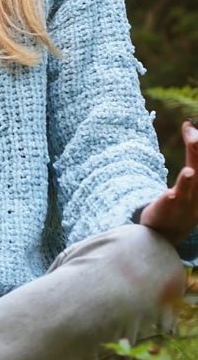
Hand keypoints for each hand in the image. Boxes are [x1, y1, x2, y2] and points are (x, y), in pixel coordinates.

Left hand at [139, 121, 197, 244]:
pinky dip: (170, 200)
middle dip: (197, 154)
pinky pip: (169, 208)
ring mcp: (182, 205)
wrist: (166, 234)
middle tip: (194, 136)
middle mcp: (196, 194)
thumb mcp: (190, 179)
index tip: (188, 125)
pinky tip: (169, 195)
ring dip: (188, 182)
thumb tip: (191, 126)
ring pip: (187, 192)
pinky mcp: (166, 213)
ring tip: (188, 172)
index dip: (197, 144)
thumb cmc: (180, 202)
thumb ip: (193, 156)